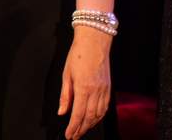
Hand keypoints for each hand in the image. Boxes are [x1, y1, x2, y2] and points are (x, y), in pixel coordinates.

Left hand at [57, 25, 112, 139]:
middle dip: (82, 129)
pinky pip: (105, 107)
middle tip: (74, 136)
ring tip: (83, 130)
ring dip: (91, 125)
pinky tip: (94, 119)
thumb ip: (65, 95)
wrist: (94, 41)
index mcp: (83, 88)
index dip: (73, 127)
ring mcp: (104, 89)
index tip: (69, 135)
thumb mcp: (66, 74)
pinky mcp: (108, 87)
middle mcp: (95, 91)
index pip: (78, 114)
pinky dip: (100, 116)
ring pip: (99, 114)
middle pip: (89, 117)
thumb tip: (62, 112)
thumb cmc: (78, 54)